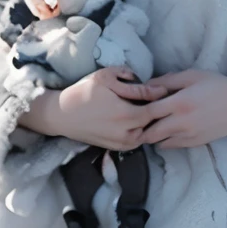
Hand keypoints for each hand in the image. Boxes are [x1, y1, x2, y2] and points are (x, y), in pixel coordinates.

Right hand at [18, 67, 152, 148]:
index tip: (165, 91)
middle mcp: (127, 134)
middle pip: (154, 123)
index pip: (157, 110)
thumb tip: (158, 88)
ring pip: (147, 133)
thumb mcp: (106, 79)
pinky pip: (137, 140)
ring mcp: (122, 144)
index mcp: (126, 115)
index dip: (163, 100)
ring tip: (144, 107)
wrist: (61, 115)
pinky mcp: (117, 148)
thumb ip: (133, 84)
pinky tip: (134, 118)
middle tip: (157, 99)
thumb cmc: (83, 92)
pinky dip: (139, 130)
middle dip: (157, 112)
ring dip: (148, 122)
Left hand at [119, 69, 226, 148]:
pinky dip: (163, 140)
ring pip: (157, 142)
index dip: (137, 110)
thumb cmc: (218, 87)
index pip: (148, 111)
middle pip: (149, 133)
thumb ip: (168, 80)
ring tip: (151, 125)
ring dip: (151, 135)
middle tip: (138, 119)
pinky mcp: (193, 143)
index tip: (134, 105)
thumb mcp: (193, 76)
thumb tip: (147, 85)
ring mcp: (187, 136)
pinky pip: (170, 146)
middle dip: (140, 127)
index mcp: (179, 103)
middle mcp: (180, 123)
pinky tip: (166, 130)